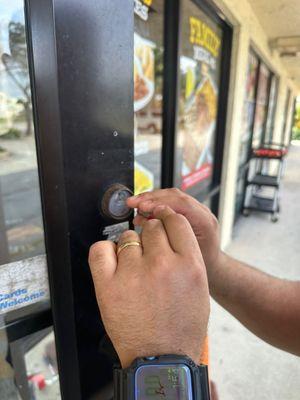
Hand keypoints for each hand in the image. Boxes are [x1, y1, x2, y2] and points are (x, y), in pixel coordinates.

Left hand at [89, 205, 209, 367]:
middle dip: (151, 236)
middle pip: (152, 226)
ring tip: (133, 267)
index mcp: (189, 265)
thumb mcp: (199, 288)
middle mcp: (163, 264)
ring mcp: (134, 273)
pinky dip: (105, 251)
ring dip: (131, 246)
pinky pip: (101, 249)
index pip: (175, 221)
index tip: (161, 218)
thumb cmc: (181, 326)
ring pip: (128, 237)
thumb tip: (169, 228)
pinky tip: (113, 262)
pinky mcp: (108, 285)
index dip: (167, 218)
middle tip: (150, 253)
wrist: (161, 359)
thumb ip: (187, 255)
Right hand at [127, 189, 221, 280]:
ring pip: (171, 196)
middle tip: (133, 203)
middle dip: (151, 198)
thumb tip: (146, 223)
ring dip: (151, 199)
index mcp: (205, 222)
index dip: (159, 203)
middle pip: (174, 196)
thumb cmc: (201, 265)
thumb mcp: (185, 256)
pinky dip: (155, 204)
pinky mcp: (188, 211)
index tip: (142, 207)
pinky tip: (143, 211)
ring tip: (135, 206)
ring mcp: (196, 210)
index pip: (181, 204)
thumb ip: (170, 239)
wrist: (213, 266)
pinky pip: (170, 202)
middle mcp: (202, 212)